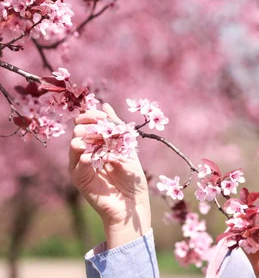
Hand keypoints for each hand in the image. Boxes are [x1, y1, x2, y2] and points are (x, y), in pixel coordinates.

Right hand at [69, 102, 150, 248]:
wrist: (134, 203)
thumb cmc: (133, 177)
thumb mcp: (128, 148)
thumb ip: (116, 127)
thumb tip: (104, 105)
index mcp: (100, 144)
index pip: (89, 123)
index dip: (92, 116)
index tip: (98, 113)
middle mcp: (89, 153)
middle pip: (80, 132)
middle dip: (88, 127)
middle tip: (96, 127)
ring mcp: (83, 166)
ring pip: (75, 147)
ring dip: (82, 140)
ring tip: (87, 139)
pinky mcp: (81, 180)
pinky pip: (76, 167)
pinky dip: (82, 159)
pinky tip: (89, 155)